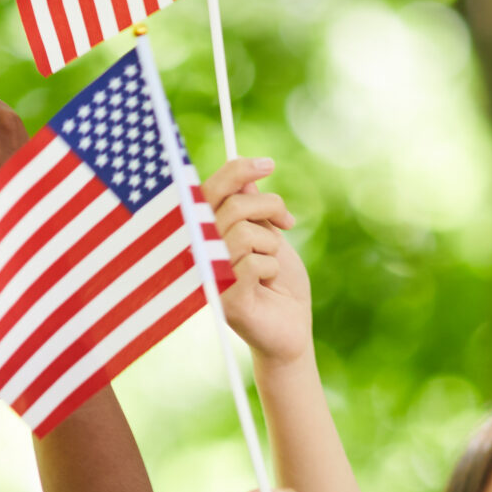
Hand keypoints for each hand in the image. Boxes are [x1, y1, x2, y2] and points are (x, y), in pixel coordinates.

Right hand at [204, 157, 311, 365]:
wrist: (291, 326)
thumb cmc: (279, 281)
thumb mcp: (269, 235)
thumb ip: (252, 208)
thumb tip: (246, 176)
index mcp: (205, 231)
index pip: (210, 189)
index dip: (237, 171)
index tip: (269, 164)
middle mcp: (199, 251)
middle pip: (231, 207)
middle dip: (269, 208)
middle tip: (286, 222)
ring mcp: (208, 276)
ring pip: (243, 233)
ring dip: (271, 245)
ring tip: (272, 264)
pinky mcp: (224, 298)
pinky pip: (253, 263)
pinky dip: (272, 268)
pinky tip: (268, 284)